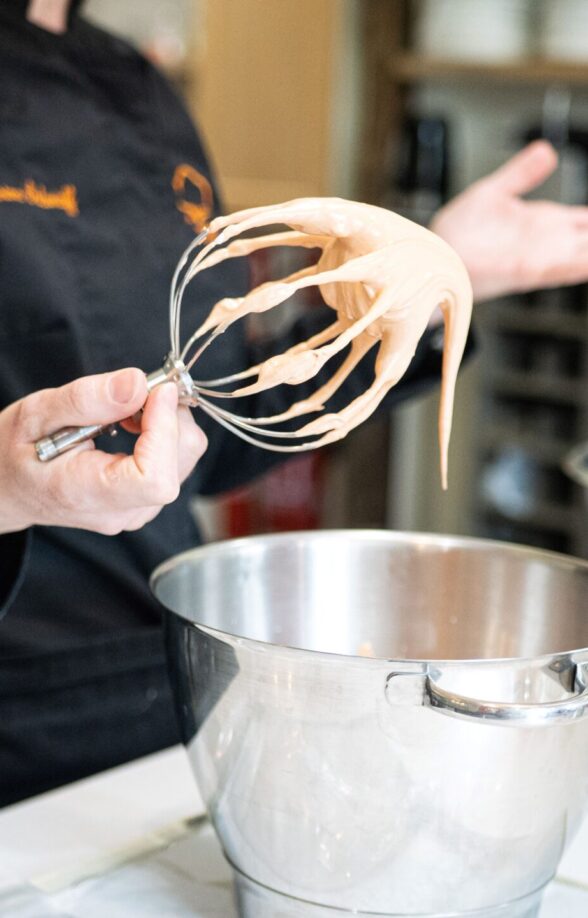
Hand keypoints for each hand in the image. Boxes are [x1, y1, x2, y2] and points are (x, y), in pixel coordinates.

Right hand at [0, 368, 206, 534]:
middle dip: (170, 417)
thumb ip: (85, 399)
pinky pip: (176, 464)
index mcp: (89, 494)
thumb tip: (138, 382)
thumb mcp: (36, 414)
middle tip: (138, 390)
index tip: (156, 390)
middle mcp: (121, 512)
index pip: (155, 478)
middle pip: (178, 465)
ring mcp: (136, 511)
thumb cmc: (13, 452)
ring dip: (169, 423)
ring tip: (127, 409)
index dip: (165, 430)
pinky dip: (165, 435)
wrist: (7, 487)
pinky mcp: (145, 501)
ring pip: (184, 461)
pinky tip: (133, 423)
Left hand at [431, 140, 587, 300]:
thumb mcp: (494, 192)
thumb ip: (521, 174)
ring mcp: (542, 256)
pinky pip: (569, 266)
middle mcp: (549, 241)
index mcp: (545, 223)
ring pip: (587, 252)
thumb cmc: (455, 234)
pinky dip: (585, 261)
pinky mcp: (528, 268)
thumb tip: (547, 151)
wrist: (431, 257)